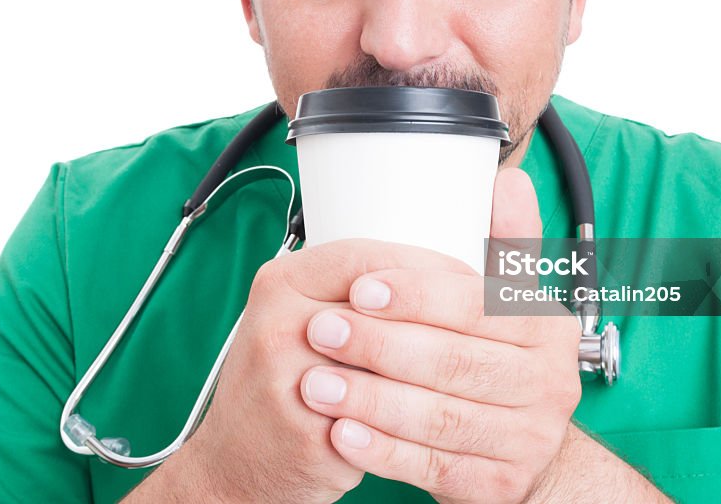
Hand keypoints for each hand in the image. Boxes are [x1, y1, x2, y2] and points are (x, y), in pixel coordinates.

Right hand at [171, 230, 478, 501]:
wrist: (233, 464)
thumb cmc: (279, 386)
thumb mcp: (297, 320)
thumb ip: (347, 294)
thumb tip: (437, 272)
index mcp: (281, 283)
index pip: (368, 257)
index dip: (425, 267)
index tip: (468, 278)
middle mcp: (279, 323)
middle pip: (385, 307)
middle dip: (445, 314)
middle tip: (487, 326)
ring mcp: (291, 379)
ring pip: (392, 361)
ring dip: (440, 365)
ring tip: (474, 368)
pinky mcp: (309, 431)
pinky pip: (383, 415)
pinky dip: (419, 411)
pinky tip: (446, 409)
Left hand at [299, 169, 581, 503]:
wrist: (522, 445)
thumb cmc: (499, 358)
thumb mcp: (509, 301)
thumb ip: (504, 244)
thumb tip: (506, 181)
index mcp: (547, 327)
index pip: (478, 304)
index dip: (417, 295)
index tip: (359, 287)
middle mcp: (550, 384)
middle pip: (455, 362)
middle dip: (380, 347)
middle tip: (320, 333)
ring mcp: (529, 440)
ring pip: (440, 418)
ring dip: (371, 401)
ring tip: (315, 385)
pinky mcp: (499, 485)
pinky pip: (435, 468)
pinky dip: (385, 453)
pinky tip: (343, 434)